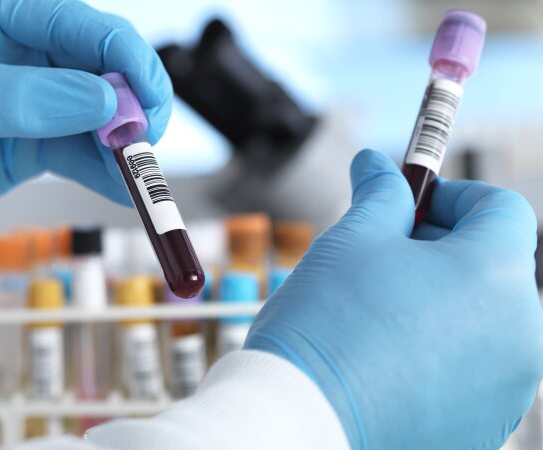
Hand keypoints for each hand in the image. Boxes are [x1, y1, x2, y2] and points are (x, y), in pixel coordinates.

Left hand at [0, 0, 171, 238]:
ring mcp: (29, 99)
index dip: (124, 59)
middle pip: (102, 68)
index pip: (80, 23)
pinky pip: (80, 153)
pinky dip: (104, 171)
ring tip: (140, 176)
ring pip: (98, 115)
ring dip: (124, 145)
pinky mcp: (29, 143)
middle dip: (132, 104)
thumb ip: (31, 98)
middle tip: (146, 141)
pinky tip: (123, 188)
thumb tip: (108, 102)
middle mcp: (20, 49)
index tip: (146, 99)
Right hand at [245, 149, 542, 448]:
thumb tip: (378, 165)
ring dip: (441, 302)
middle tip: (383, 254)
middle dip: (443, 250)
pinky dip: (440, 353)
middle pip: (495, 267)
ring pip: (483, 322)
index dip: (453, 195)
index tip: (410, 203)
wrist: (301, 417)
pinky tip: (385, 356)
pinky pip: (472, 372)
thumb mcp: (351, 239)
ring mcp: (507, 389)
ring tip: (378, 310)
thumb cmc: (326, 322)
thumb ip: (380, 194)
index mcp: (497, 275)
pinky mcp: (482, 427)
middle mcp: (522, 334)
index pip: (502, 210)